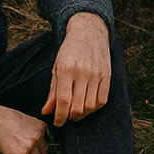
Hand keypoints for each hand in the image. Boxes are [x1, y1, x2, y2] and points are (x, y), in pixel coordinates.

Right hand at [0, 103, 47, 153]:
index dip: (38, 146)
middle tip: (26, 152)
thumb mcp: (27, 120)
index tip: (32, 146)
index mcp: (41, 127)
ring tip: (19, 152)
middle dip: (35, 153)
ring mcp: (30, 146)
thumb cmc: (8, 119)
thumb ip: (35, 131)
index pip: (45, 142)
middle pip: (43, 152)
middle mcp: (38, 137)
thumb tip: (38, 144)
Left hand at [42, 11, 111, 125]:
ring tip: (75, 111)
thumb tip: (46, 112)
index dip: (60, 117)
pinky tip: (87, 105)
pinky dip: (94, 108)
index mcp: (66, 68)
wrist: (88, 31)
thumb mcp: (56, 67)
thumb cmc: (69, 50)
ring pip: (90, 107)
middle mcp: (83, 71)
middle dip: (70, 117)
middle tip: (66, 116)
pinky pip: (102, 100)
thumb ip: (52, 91)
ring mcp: (97, 73)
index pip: (63, 101)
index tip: (57, 122)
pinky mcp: (107, 75)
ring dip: (82, 114)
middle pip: (78, 107)